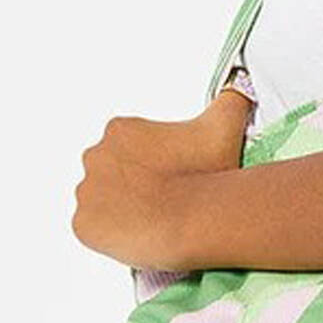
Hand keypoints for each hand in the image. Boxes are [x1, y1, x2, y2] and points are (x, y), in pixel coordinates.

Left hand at [71, 95, 249, 270]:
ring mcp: (85, 192)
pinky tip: (138, 237)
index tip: (173, 177)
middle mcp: (94, 156)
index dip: (154, 165)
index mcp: (120, 131)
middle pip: (111, 173)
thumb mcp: (224, 125)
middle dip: (133, 186)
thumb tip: (240, 85)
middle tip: (164, 202)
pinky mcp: (82, 224)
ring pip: (101, 202)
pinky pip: (93, 231)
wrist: (193, 218)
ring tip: (153, 222)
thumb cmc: (206, 174)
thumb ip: (230, 100)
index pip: (130, 148)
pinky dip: (110, 236)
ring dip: (121, 211)